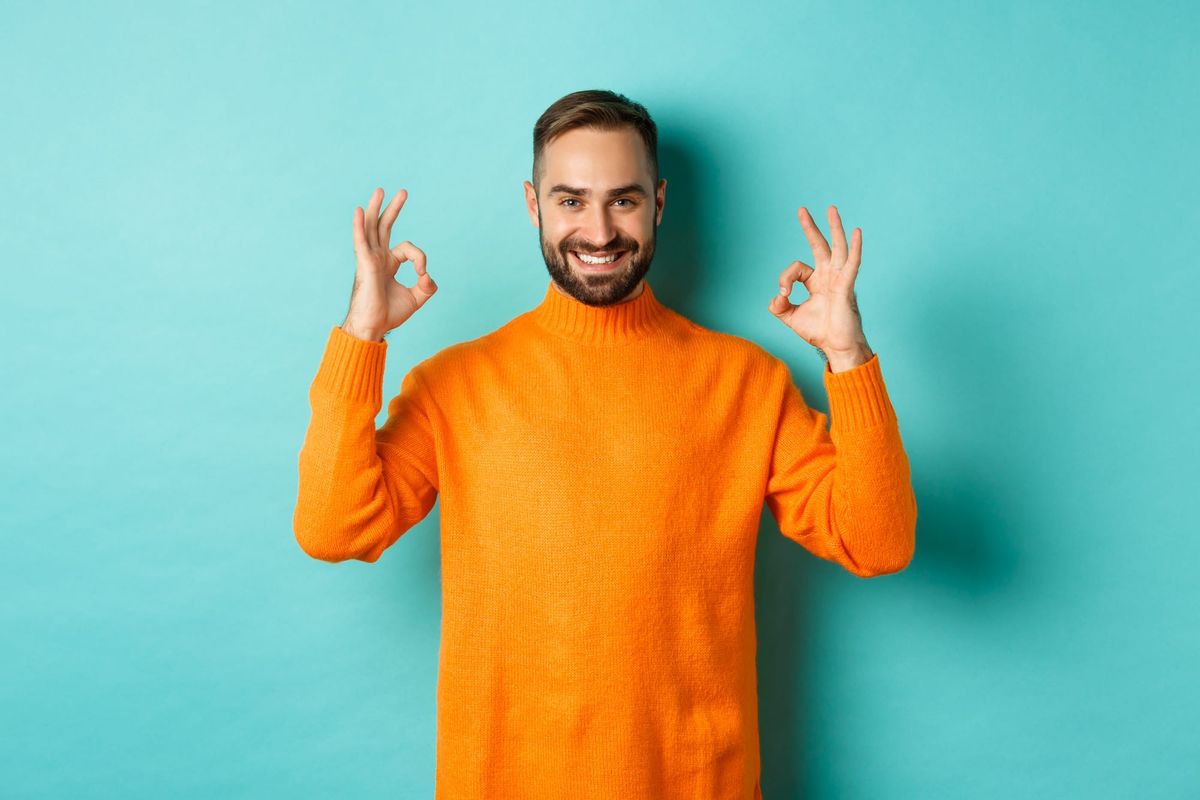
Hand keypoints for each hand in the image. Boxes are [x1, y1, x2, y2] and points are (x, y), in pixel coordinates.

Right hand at [341, 187, 436, 340]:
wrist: (372, 328)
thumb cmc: (388, 314)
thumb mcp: (415, 298)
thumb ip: (426, 285)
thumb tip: (429, 275)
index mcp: (387, 264)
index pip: (408, 249)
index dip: (420, 258)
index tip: (423, 273)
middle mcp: (377, 258)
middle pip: (384, 227)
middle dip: (394, 209)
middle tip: (403, 192)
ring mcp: (369, 260)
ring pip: (372, 228)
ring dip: (377, 209)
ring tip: (381, 190)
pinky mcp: (365, 265)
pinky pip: (361, 241)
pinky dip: (360, 226)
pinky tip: (360, 211)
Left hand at [768, 205, 871, 366]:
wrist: (837, 347)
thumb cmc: (819, 331)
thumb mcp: (791, 317)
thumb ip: (778, 306)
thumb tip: (776, 296)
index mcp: (816, 281)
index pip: (797, 268)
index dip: (785, 278)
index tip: (782, 294)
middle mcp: (828, 276)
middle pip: (819, 245)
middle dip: (810, 227)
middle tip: (801, 209)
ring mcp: (839, 279)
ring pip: (837, 248)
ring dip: (834, 228)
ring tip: (831, 208)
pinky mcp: (846, 286)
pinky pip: (852, 263)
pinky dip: (855, 248)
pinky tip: (857, 232)